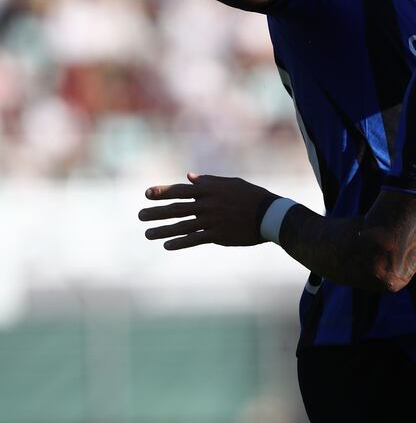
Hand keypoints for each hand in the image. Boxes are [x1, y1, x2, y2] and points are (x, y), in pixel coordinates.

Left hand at [139, 173, 276, 249]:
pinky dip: (181, 242)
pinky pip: (196, 239)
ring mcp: (213, 221)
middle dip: (157, 212)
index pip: (181, 190)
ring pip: (182, 226)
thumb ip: (209, 181)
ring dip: (163, 230)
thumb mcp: (231, 183)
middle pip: (177, 209)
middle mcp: (208, 205)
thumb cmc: (251, 195)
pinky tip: (167, 245)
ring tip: (147, 233)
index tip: (147, 194)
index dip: (163, 192)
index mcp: (210, 190)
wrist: (269, 214)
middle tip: (140, 216)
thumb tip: (189, 177)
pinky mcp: (219, 235)